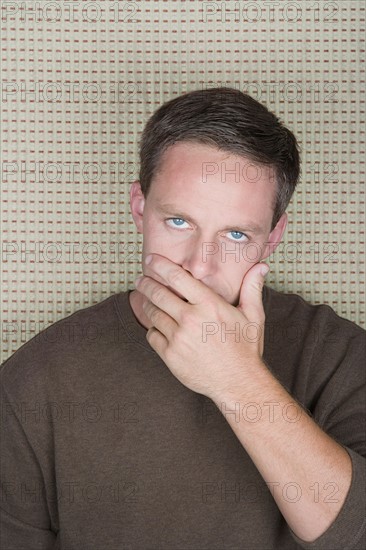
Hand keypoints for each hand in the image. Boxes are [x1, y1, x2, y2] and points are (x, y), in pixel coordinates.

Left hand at [135, 254, 269, 399]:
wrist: (239, 383)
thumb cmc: (246, 348)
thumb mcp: (253, 316)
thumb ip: (252, 288)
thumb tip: (261, 266)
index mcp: (209, 304)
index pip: (177, 277)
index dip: (160, 265)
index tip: (151, 260)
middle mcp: (191, 319)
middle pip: (158, 294)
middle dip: (146, 284)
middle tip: (141, 280)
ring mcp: (179, 338)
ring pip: (152, 314)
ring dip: (148, 305)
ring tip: (148, 302)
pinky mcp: (170, 356)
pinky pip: (152, 336)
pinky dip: (153, 329)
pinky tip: (158, 327)